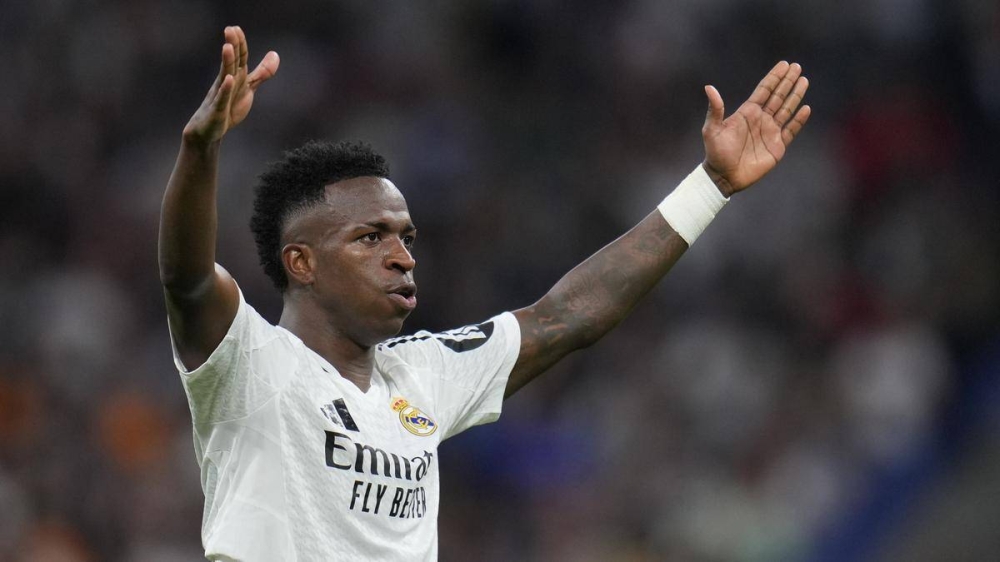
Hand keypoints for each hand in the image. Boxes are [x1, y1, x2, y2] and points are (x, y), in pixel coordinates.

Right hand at [183, 26, 279, 145]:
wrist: (209, 130)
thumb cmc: (228, 107)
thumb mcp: (248, 87)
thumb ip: (262, 72)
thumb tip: (275, 53)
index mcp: (235, 76)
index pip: (239, 57)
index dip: (239, 44)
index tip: (236, 27)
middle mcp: (226, 82)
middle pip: (231, 62)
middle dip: (232, 46)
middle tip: (230, 29)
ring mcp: (220, 95)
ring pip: (224, 75)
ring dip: (226, 62)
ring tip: (227, 46)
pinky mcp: (218, 110)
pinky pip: (222, 98)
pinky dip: (226, 89)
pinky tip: (229, 79)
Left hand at [701, 61, 810, 196]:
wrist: (724, 176)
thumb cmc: (715, 153)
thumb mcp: (711, 130)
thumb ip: (715, 109)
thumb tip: (709, 87)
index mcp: (747, 113)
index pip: (764, 90)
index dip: (774, 77)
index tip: (784, 64)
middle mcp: (760, 119)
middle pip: (778, 96)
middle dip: (787, 81)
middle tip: (797, 67)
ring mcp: (770, 132)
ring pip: (787, 109)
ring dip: (795, 95)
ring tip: (804, 80)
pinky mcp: (777, 146)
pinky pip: (791, 130)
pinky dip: (799, 120)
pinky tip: (806, 108)